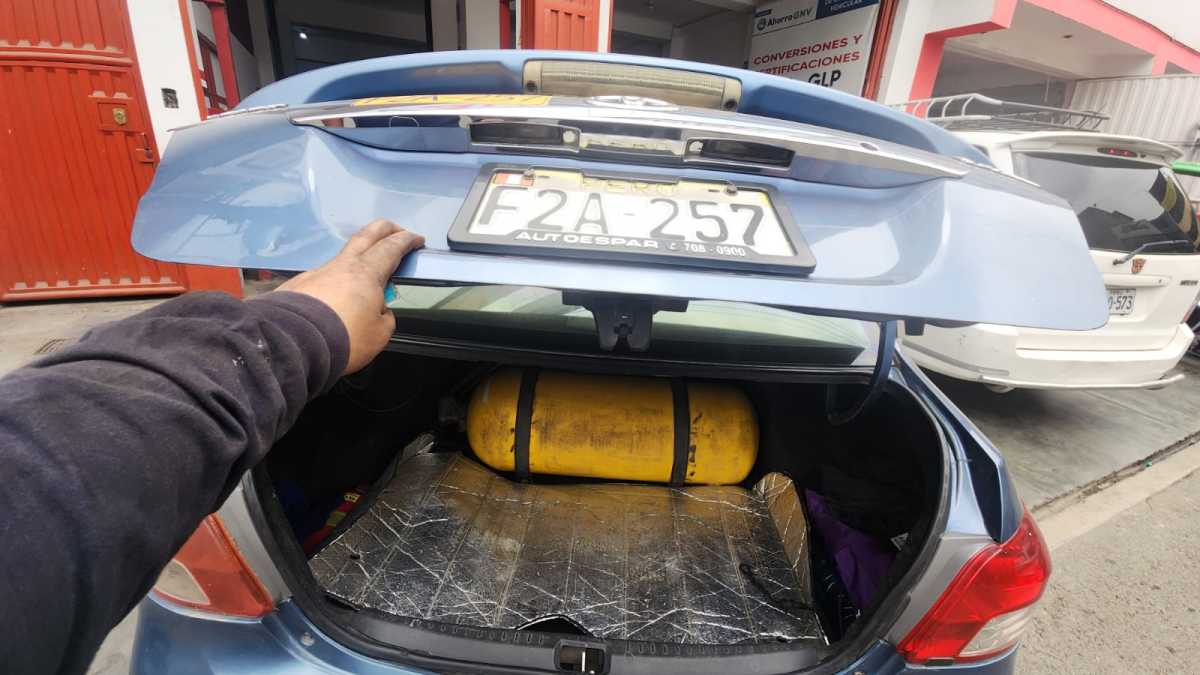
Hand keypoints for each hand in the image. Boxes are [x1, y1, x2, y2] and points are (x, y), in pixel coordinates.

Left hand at [277, 219, 423, 373]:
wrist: (294, 344)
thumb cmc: (345, 338)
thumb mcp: (380, 334)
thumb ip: (384, 316)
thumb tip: (378, 310)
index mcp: (367, 273)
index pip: (391, 247)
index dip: (407, 241)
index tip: (417, 240)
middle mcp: (342, 266)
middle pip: (366, 235)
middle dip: (385, 229)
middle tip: (397, 231)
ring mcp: (316, 273)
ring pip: (342, 258)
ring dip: (358, 258)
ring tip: (366, 273)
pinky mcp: (297, 286)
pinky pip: (322, 278)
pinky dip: (336, 281)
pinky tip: (334, 298)